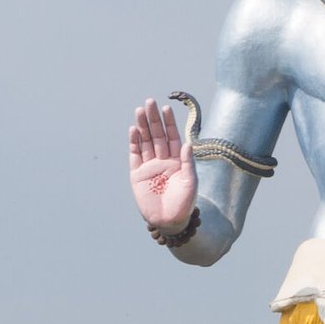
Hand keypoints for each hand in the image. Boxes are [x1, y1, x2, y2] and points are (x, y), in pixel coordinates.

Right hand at [128, 97, 197, 229]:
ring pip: (144, 141)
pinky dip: (134, 142)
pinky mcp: (137, 175)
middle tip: (149, 102)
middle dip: (153, 119)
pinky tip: (134, 130)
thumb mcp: (190, 182)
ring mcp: (149, 166)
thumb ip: (188, 163)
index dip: (169, 123)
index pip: (172, 136)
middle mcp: (162, 160)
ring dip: (142, 126)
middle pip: (156, 135)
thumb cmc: (184, 203)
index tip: (166, 108)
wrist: (170, 221)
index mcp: (177, 160)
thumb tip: (188, 144)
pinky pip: (135, 155)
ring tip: (140, 111)